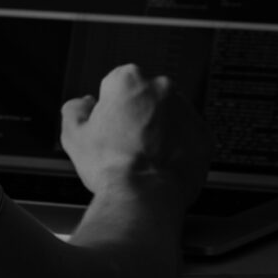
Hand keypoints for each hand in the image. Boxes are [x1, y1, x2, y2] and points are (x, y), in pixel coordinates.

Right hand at [59, 64, 208, 203]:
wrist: (144, 197)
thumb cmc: (111, 166)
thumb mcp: (73, 135)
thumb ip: (74, 109)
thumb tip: (83, 105)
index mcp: (128, 80)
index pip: (117, 83)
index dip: (110, 106)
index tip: (110, 124)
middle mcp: (162, 88)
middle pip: (146, 96)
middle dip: (139, 113)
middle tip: (126, 141)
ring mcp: (187, 111)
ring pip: (171, 114)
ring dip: (160, 128)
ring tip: (145, 155)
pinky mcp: (204, 135)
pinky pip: (189, 136)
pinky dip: (179, 146)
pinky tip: (162, 163)